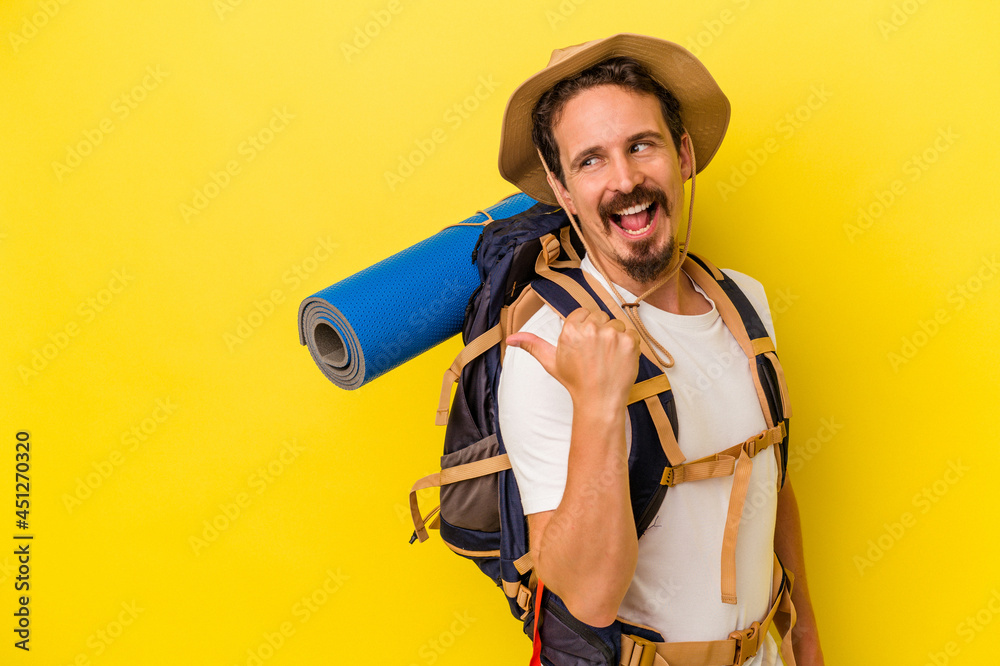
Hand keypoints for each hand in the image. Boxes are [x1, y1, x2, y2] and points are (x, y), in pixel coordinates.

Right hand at [506, 308, 639, 408]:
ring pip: (616, 324)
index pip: (583, 313)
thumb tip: (510, 339)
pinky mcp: (629, 342)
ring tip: (607, 357)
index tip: (586, 345)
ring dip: (615, 337)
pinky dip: (628, 344)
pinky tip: (619, 359)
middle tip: (596, 353)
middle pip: (600, 316)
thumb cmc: (575, 381)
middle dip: (599, 331)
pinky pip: (631, 332)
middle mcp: (591, 329)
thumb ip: (532, 345)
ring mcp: (612, 335)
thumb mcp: (551, 362)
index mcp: (571, 330)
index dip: (585, 328)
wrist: (599, 401)